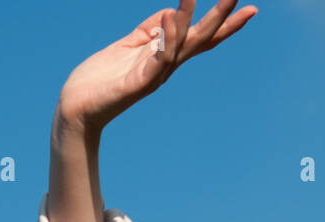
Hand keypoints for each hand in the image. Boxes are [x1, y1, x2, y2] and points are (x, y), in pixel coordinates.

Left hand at [56, 0, 256, 132]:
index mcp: (163, 57)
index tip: (251, 9)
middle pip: (200, 40)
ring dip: (192, 19)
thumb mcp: (126, 47)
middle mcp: (164, 67)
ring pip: (181, 45)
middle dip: (221, 19)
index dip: (225, 24)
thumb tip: (169, 12)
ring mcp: (153, 75)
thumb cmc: (98, 80)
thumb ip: (148, 31)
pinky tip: (172, 15)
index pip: (201, 38)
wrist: (73, 108)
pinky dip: (167, 37)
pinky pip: (158, 57)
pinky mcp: (138, 82)